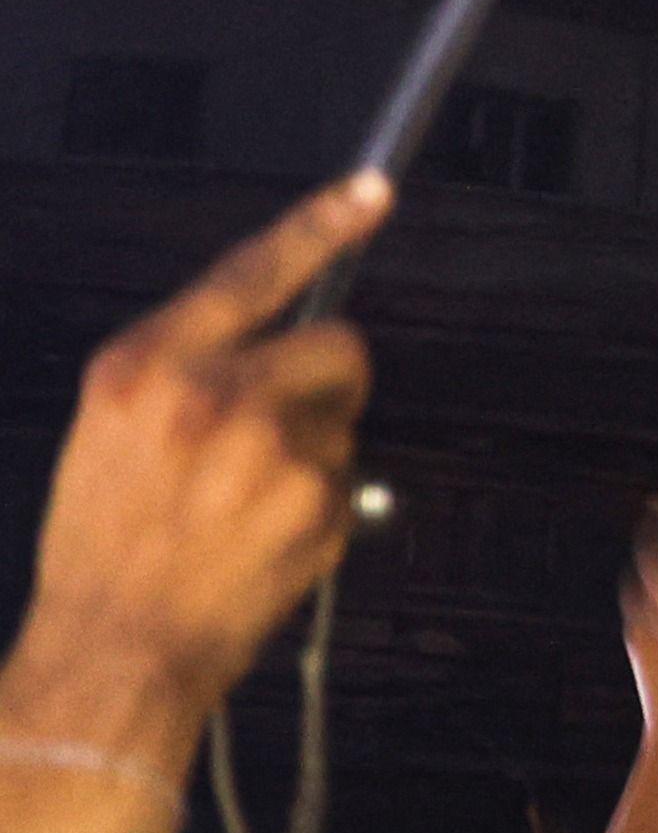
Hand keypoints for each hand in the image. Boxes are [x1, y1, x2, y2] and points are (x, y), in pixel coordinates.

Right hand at [13, 174, 387, 724]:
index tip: (373, 191)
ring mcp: (268, 445)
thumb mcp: (111, 429)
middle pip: (336, 347)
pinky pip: (350, 480)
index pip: (248, 274)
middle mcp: (208, 392)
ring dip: (320, 449)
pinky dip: (324, 506)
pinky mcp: (315, 498)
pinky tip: (267, 538)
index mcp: (144, 365)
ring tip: (249, 503)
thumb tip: (271, 346)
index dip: (318, 226)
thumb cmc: (108, 541)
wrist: (115, 642)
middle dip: (328, 384)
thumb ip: (186, 373)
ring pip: (347, 418)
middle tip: (280, 437)